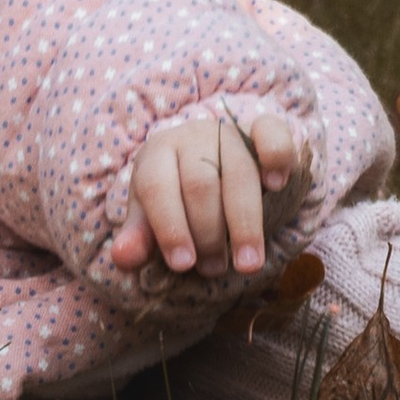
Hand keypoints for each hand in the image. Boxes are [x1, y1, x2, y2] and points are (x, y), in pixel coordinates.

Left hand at [112, 105, 303, 279]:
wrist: (208, 160)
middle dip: (208, 232)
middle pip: (200, 182)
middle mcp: (192, 137)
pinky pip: (272, 132)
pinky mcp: (262, 130)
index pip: (157, 186)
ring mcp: (229, 132)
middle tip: (212, 270)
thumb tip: (123, 258)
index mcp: (157, 154)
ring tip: (247, 263)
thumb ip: (139, 238)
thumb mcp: (151, 216)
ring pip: (239, 170)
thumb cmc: (176, 197)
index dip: (169, 227)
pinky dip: (277, 156)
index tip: (183, 264)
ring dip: (245, 221)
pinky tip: (277, 185)